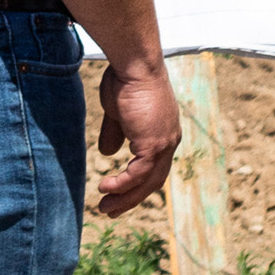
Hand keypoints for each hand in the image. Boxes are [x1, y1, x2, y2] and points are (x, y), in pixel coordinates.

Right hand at [90, 57, 180, 216]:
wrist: (134, 64)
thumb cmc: (124, 80)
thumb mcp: (117, 112)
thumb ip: (116, 133)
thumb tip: (107, 153)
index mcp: (163, 133)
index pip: (153, 166)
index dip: (137, 183)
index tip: (118, 192)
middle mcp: (169, 141)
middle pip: (153, 181)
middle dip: (132, 198)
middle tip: (112, 210)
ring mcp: (164, 144)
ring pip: (146, 183)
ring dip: (125, 197)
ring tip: (105, 207)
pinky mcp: (154, 145)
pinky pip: (137, 174)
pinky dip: (122, 185)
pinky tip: (106, 188)